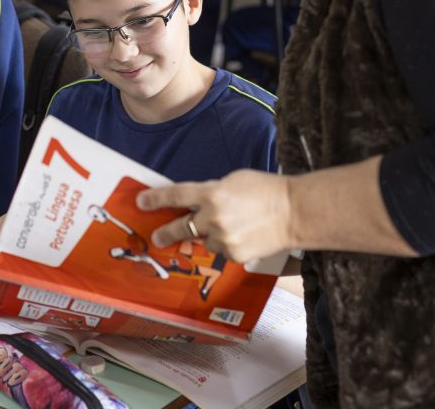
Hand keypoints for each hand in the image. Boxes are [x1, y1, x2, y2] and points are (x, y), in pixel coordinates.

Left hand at [138, 169, 291, 262]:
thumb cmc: (265, 189)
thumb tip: (197, 203)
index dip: (155, 199)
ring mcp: (222, 238)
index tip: (141, 202)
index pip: (175, 196)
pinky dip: (227, 244)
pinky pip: (221, 250)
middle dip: (165, 233)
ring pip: (205, 239)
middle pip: (180, 227)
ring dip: (211, 234)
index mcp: (211, 193)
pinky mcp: (233, 254)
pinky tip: (243, 235)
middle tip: (156, 238)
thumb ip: (211, 192)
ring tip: (234, 225)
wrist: (293, 212)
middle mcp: (212, 217)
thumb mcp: (233, 180)